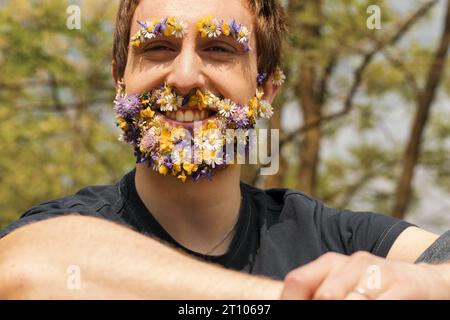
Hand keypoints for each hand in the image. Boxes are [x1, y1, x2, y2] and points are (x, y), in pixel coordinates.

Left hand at [281, 251, 449, 299]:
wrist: (420, 282)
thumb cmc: (372, 288)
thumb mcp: (341, 285)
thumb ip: (317, 293)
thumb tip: (290, 301)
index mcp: (331, 262)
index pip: (297, 280)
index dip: (291, 301)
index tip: (295, 312)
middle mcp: (352, 263)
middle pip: (323, 296)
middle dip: (320, 312)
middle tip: (330, 317)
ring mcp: (377, 272)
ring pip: (350, 302)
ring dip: (349, 314)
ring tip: (355, 313)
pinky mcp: (401, 285)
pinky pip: (378, 305)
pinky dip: (372, 313)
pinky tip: (375, 314)